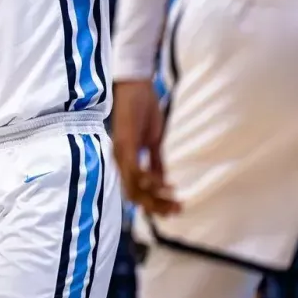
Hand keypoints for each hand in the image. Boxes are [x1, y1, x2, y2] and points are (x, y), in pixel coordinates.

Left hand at [111, 80, 180, 216]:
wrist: (136, 87)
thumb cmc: (143, 110)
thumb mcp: (152, 140)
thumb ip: (155, 161)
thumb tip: (162, 179)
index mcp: (125, 161)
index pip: (135, 192)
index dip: (154, 205)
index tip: (174, 210)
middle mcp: (119, 160)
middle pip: (134, 196)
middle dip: (157, 206)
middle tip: (178, 209)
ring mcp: (120, 153)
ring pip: (134, 187)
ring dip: (156, 196)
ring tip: (174, 197)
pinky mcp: (124, 143)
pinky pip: (134, 170)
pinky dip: (148, 181)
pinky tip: (163, 183)